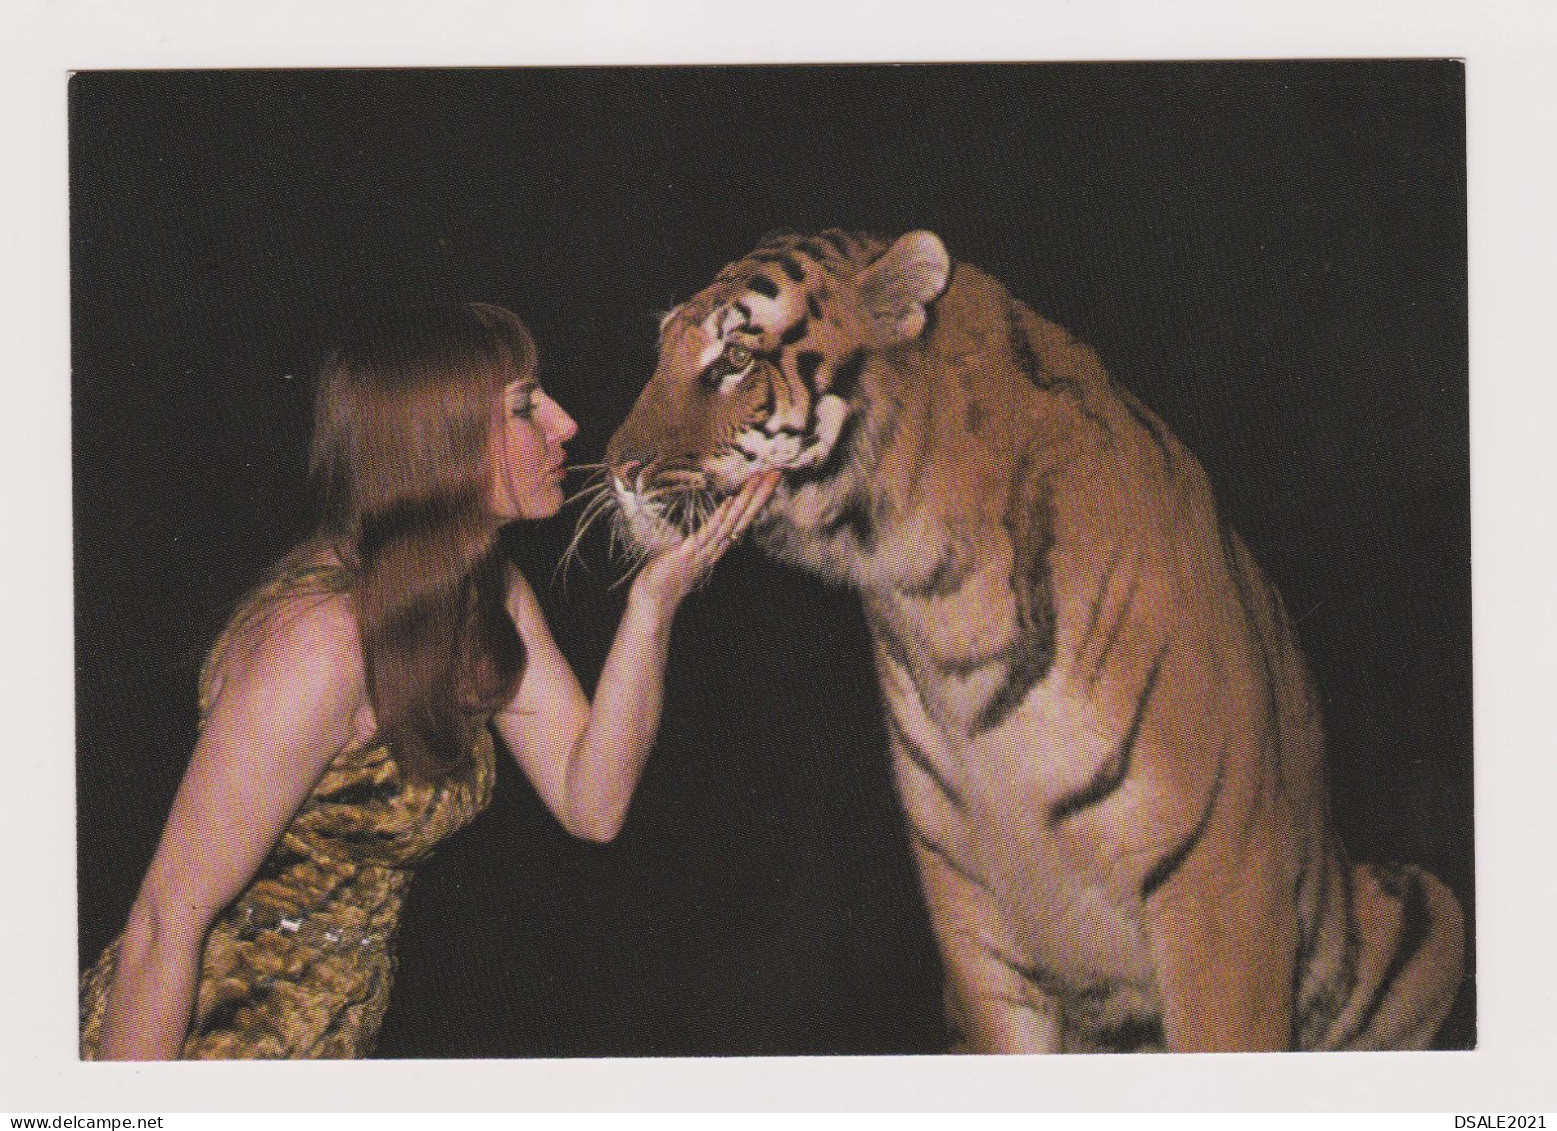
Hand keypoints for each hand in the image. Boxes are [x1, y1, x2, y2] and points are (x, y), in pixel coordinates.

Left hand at [629, 470, 779, 613]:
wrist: (653, 602)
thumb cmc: (665, 577)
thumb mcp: (685, 554)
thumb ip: (695, 540)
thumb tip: (701, 525)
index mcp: (715, 547)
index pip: (741, 520)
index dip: (756, 500)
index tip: (768, 480)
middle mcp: (714, 549)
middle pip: (743, 518)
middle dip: (760, 495)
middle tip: (776, 473)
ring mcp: (703, 551)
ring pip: (729, 523)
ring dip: (744, 501)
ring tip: (758, 480)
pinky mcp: (687, 553)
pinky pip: (706, 533)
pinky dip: (719, 517)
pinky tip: (729, 501)